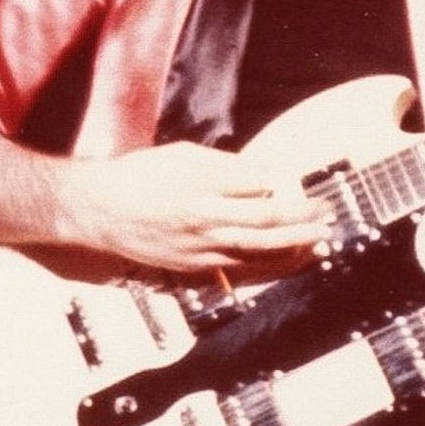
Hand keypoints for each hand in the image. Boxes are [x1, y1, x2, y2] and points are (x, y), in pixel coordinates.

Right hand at [63, 142, 331, 275]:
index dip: (290, 198)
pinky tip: (286, 261)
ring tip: (320, 242)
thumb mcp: (182, 156)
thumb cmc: (138, 177)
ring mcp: (198, 253)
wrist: (96, 211)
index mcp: (202, 197)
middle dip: (303, 223)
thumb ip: (227, 166)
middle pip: (266, 228)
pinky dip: (267, 266)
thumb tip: (267, 174)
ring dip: (293, 248)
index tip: (309, 192)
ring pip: (257, 255)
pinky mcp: (192, 268)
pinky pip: (239, 269)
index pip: (259, 197)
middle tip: (328, 216)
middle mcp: (204, 228)